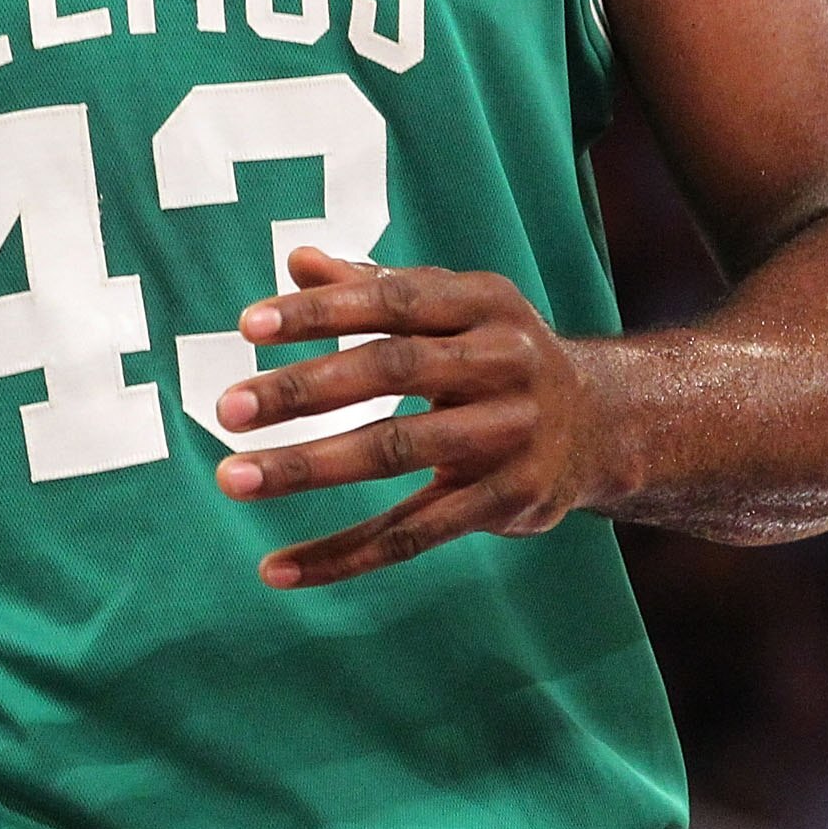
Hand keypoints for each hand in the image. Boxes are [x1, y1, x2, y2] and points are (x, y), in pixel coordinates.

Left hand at [211, 248, 608, 588]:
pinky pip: (413, 533)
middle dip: (304, 390)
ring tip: (234, 478)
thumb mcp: (451, 307)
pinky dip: (342, 554)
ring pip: (396, 452)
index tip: (248, 325)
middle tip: (227, 408)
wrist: (601, 425)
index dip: (322, 310)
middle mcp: (503, 361)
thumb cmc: (493, 352)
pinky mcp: (508, 501)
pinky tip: (278, 567)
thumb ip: (376, 285)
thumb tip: (297, 261)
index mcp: (483, 302)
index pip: (393, 300)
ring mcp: (509, 434)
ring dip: (307, 467)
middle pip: (391, 371)